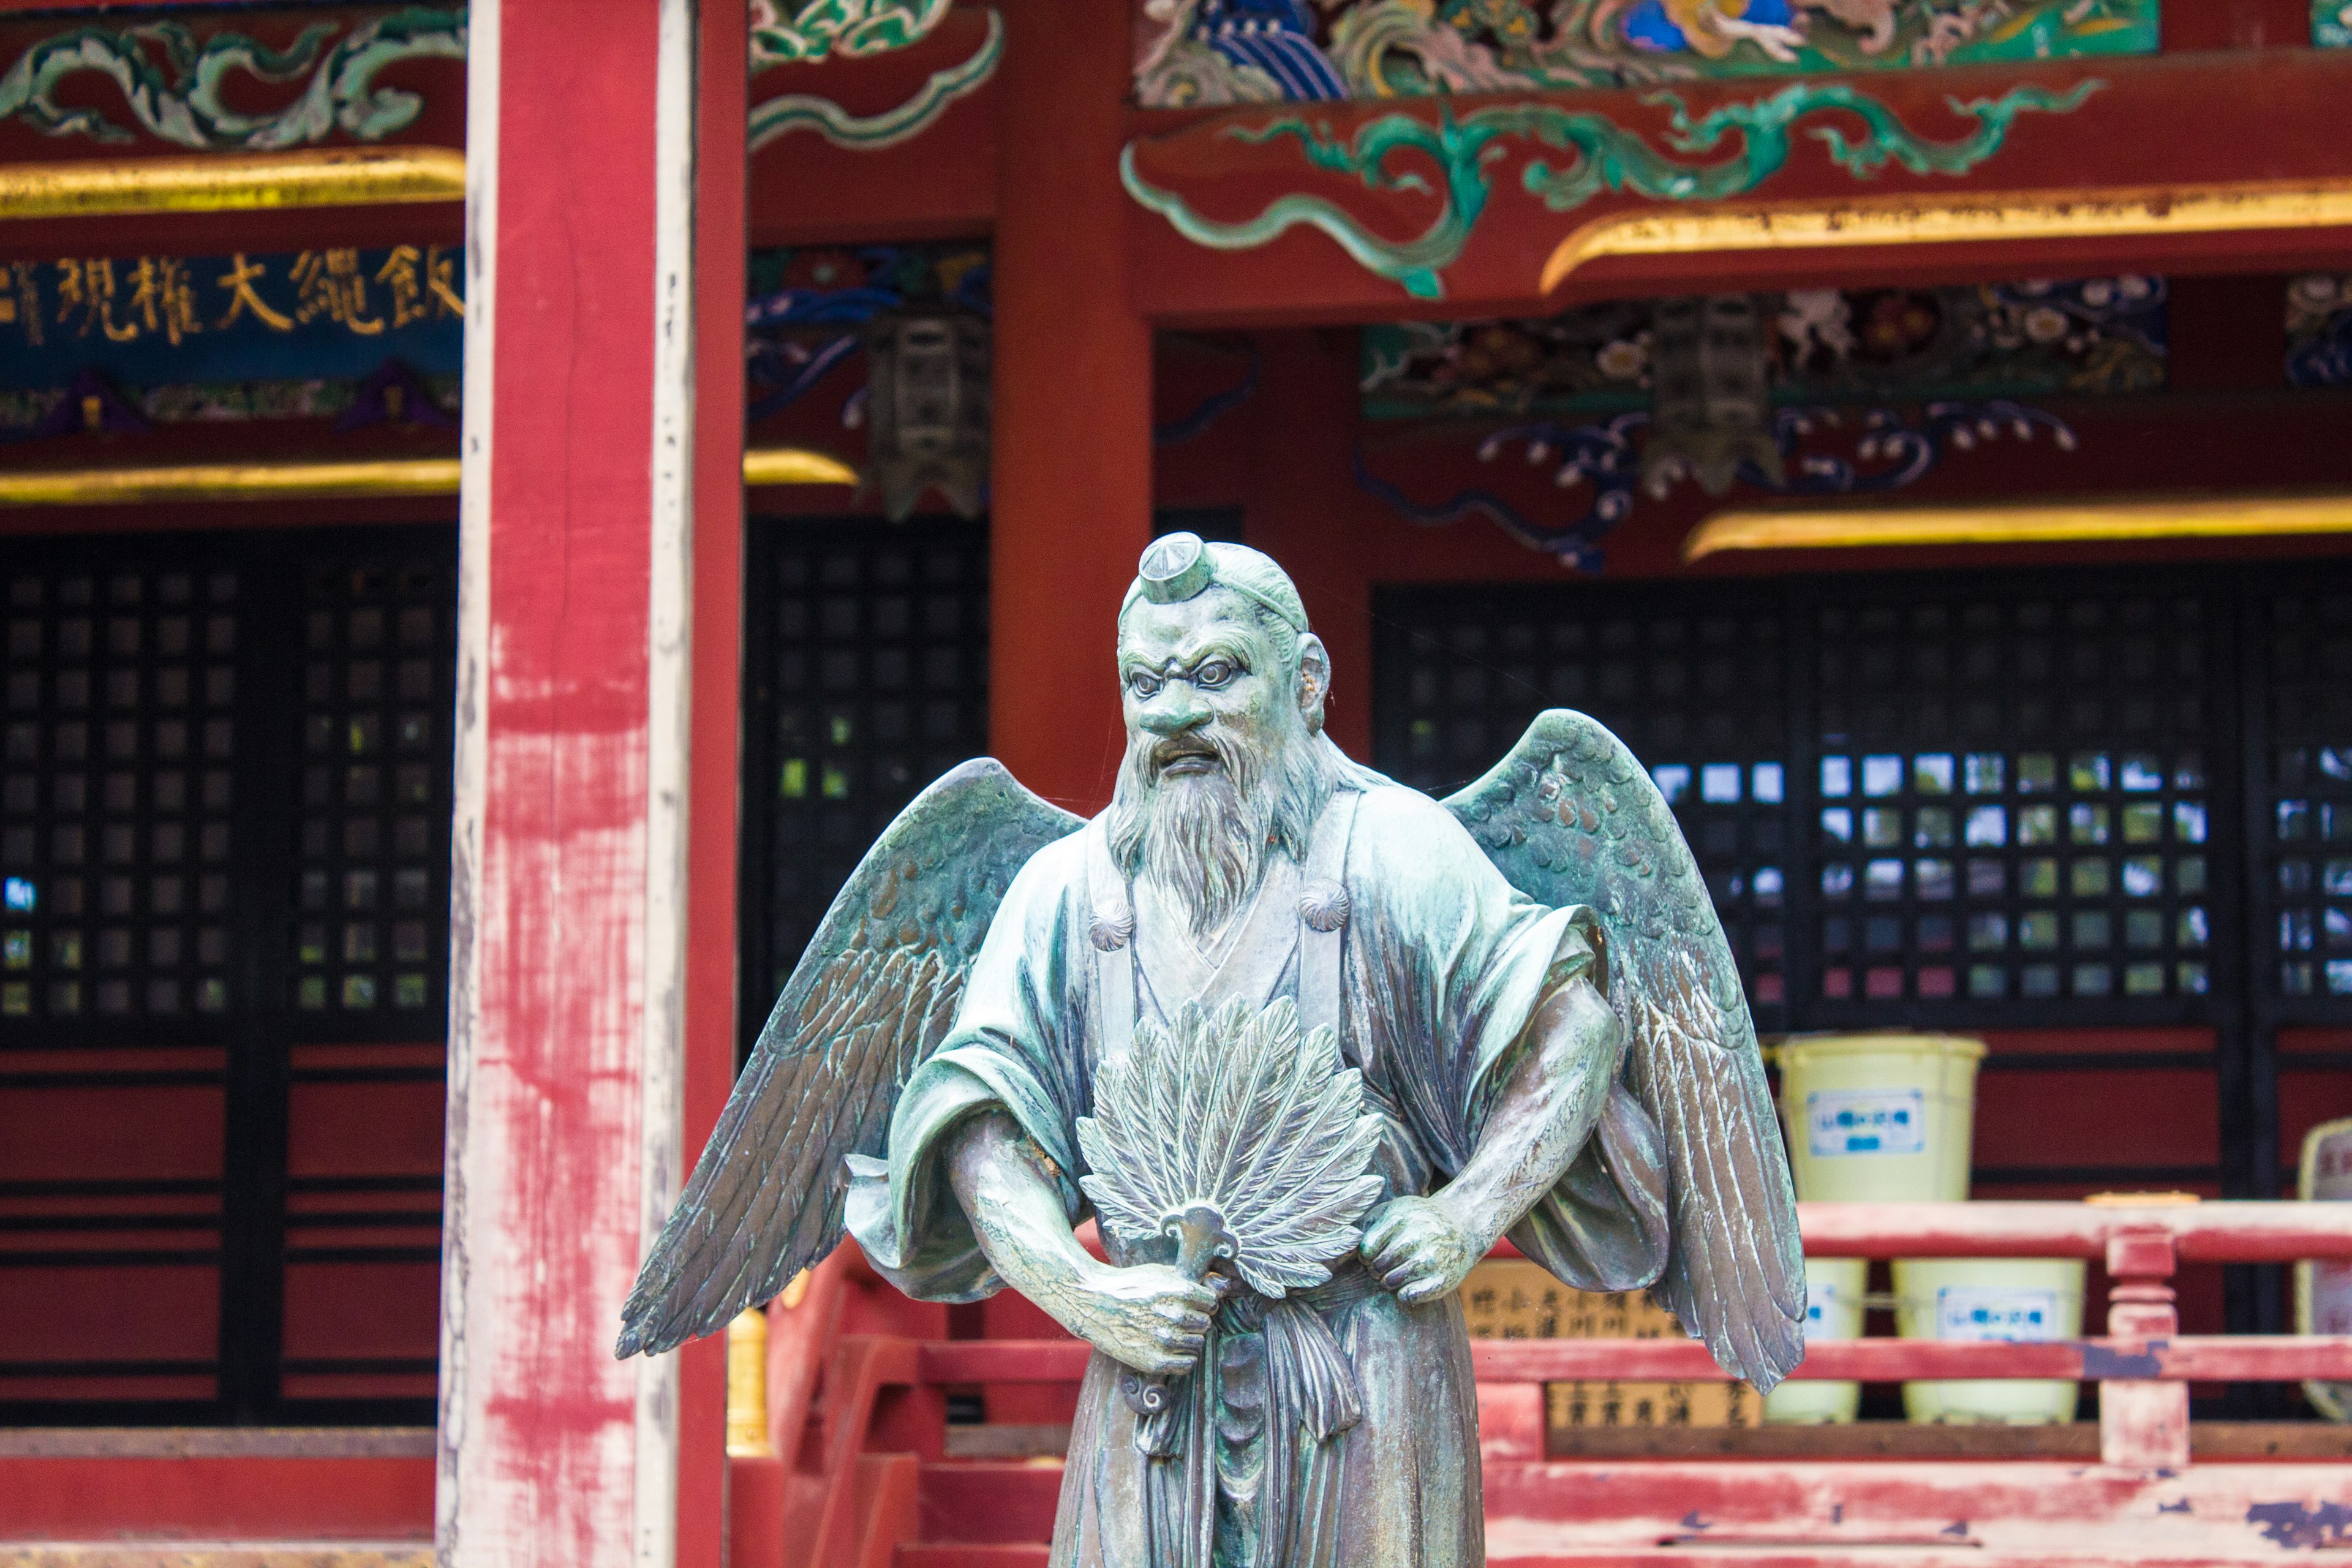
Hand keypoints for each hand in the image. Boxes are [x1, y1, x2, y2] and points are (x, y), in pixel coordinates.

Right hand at [1063, 1262, 1218, 1375]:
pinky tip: (1169, 1348)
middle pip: (1205, 1323)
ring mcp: (1165, 1340)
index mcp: (1180, 1291)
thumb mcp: (1160, 1272)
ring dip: (1188, 1339)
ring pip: (1197, 1344)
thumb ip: (1191, 1279)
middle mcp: (1176, 1316)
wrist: (1095, 1304)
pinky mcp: (1154, 1361)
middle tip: (1175, 1318)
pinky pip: (1187, 1364)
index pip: (1211, 1302)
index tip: (1189, 1303)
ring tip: (1169, 1331)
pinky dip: (1182, 1358)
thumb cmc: (1130, 1285)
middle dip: (1194, 1320)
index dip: (1201, 1302)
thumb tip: (1224, 1284)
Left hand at [1361, 1195, 1485, 1305]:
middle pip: (1378, 1265)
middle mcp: (1417, 1236)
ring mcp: (1432, 1258)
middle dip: (1375, 1269)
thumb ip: (1370, 1224)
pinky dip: (1404, 1294)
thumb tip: (1344, 1244)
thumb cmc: (1418, 1219)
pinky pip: (1411, 1296)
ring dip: (1387, 1281)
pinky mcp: (1443, 1279)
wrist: (1463, 1224)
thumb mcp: (1395, 1210)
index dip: (1365, 1255)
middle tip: (1382, 1266)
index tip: (1371, 1254)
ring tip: (1392, 1274)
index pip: (1367, 1247)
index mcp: (1401, 1217)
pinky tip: (1406, 1286)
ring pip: (1392, 1281)